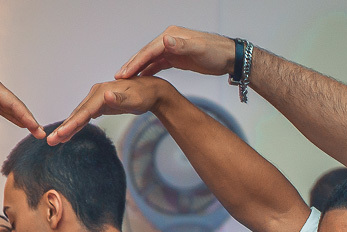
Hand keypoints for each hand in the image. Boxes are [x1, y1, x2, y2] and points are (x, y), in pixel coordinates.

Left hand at [0, 50, 42, 137]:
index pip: (13, 103)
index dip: (27, 117)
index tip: (37, 129)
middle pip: (15, 106)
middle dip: (29, 120)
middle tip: (41, 135)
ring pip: (9, 107)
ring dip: (22, 119)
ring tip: (34, 131)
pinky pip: (0, 107)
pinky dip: (10, 115)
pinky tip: (17, 122)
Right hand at [48, 76, 171, 144]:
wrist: (152, 91)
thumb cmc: (145, 95)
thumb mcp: (136, 99)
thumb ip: (120, 98)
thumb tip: (106, 96)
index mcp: (101, 92)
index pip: (83, 112)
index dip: (72, 124)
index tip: (61, 134)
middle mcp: (96, 94)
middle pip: (77, 114)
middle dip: (64, 128)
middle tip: (50, 141)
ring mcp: (96, 99)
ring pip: (78, 116)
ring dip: (66, 128)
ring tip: (54, 140)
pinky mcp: (99, 105)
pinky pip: (84, 117)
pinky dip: (75, 125)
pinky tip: (68, 133)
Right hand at [116, 26, 236, 79]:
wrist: (228, 57)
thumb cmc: (216, 53)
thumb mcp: (199, 50)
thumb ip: (181, 46)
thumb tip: (164, 41)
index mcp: (171, 36)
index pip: (148, 51)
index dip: (135, 63)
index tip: (123, 74)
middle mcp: (169, 40)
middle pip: (145, 54)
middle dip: (131, 66)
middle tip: (117, 78)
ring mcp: (171, 48)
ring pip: (149, 60)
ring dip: (137, 69)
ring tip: (125, 80)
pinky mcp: (175, 57)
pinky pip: (157, 64)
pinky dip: (148, 71)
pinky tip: (140, 79)